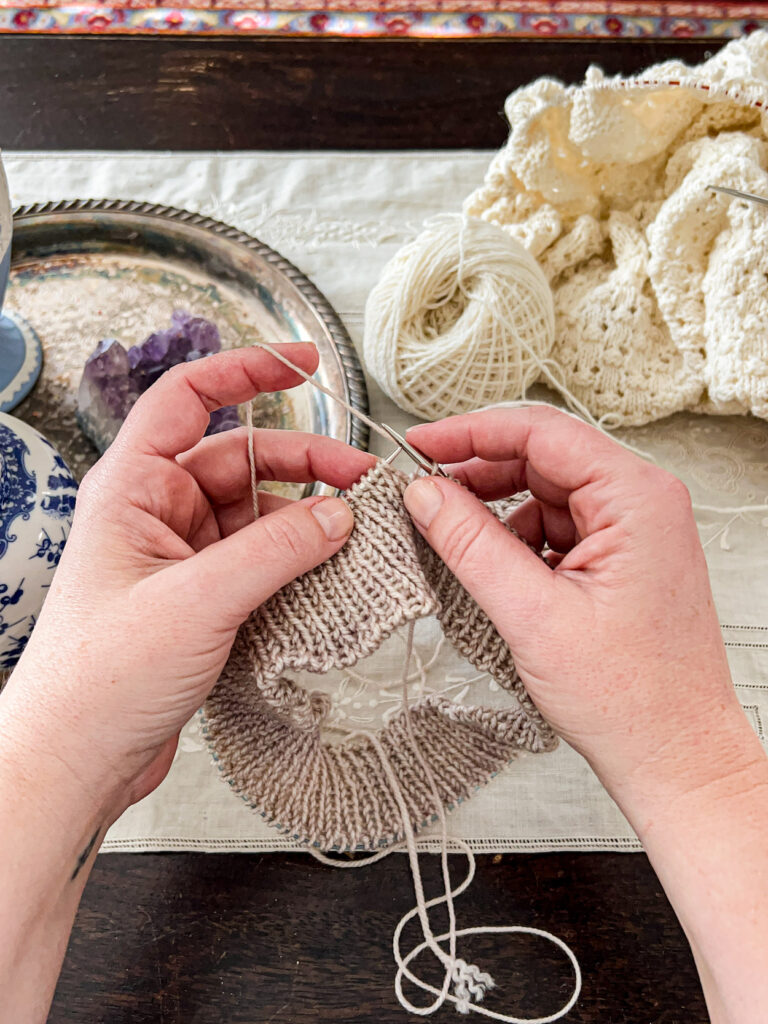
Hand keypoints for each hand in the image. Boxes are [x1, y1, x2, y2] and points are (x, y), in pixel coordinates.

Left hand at [1, 342, 374, 820]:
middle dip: (306, 464)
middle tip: (364, 482)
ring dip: (307, 518)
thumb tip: (339, 513)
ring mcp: (182, 555)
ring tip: (358, 535)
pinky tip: (331, 572)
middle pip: (244, 459)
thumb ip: (275, 551)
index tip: (305, 361)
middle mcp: (158, 512)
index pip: (189, 398)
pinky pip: (260, 558)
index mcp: (133, 488)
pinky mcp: (202, 597)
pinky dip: (297, 560)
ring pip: (259, 512)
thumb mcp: (197, 602)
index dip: (248, 370)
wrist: (79, 759)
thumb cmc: (101, 678)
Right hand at [403, 407, 767, 1023]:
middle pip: (542, 460)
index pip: (541, 433)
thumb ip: (471, 544)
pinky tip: (499, 576)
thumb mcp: (532, 615)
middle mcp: (642, 503)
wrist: (674, 758)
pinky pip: (557, 529)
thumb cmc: (632, 699)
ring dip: (498, 518)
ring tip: (459, 549)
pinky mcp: (620, 558)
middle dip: (480, 477)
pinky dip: (519, 546)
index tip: (420, 443)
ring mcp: (633, 531)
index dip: (471, 433)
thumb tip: (425, 494)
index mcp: (636, 498)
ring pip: (545, 496)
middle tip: (424, 496)